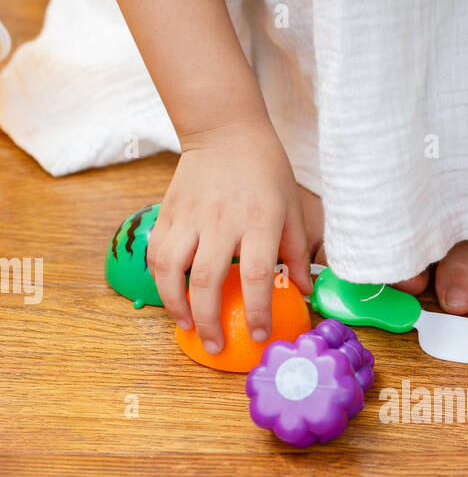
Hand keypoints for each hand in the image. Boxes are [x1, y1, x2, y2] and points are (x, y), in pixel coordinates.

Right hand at [147, 117, 309, 352]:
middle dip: (209, 320)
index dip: (257, 310)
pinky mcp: (167, 212)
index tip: (258, 336)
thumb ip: (296, 252)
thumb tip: (302, 292)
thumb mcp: (291, 208)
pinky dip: (160, 279)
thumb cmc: (265, 171)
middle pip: (206, 280)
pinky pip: (157, 252)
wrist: (225, 130)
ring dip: (175, 304)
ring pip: (170, 268)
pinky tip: (171, 296)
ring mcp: (189, 216)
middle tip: (215, 345)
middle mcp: (221, 220)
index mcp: (258, 220)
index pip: (256, 274)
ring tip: (186, 326)